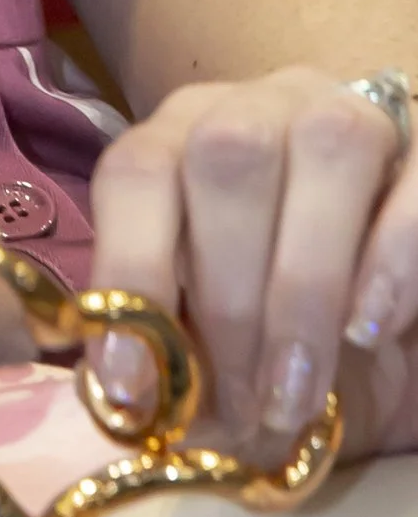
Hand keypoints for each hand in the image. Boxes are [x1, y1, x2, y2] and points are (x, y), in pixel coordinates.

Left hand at [88, 67, 417, 461]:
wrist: (382, 290)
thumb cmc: (282, 313)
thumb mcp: (224, 333)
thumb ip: (182, 348)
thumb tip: (136, 407)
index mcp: (181, 138)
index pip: (137, 172)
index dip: (128, 272)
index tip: (128, 384)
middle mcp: (257, 108)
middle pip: (226, 158)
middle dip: (228, 299)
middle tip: (241, 408)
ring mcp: (347, 113)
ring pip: (322, 148)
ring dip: (304, 284)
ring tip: (296, 393)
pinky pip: (416, 179)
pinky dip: (390, 259)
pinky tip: (369, 329)